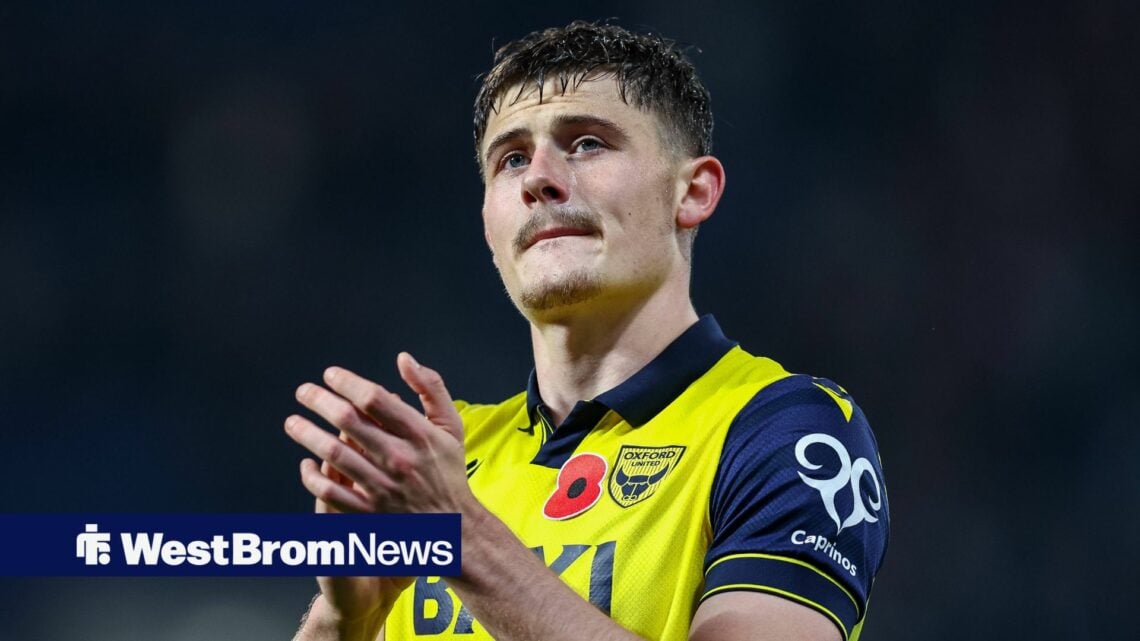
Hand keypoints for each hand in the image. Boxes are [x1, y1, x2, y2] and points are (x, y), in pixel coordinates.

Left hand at [286, 352, 468, 513]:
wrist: (453, 527)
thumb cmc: (448, 472)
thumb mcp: (450, 426)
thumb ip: (430, 388)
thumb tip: (404, 359)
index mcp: (419, 434)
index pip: (374, 398)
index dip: (347, 382)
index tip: (330, 375)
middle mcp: (399, 459)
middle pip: (348, 421)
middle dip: (319, 401)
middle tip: (304, 392)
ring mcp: (382, 487)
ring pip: (334, 454)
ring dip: (307, 435)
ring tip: (293, 423)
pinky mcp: (369, 513)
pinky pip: (330, 492)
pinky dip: (312, 477)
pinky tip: (305, 464)